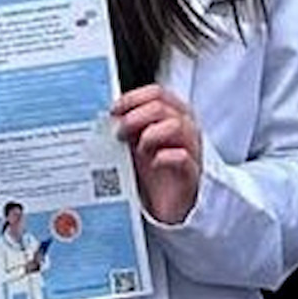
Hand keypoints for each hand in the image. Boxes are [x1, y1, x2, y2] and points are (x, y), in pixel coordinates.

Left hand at [113, 84, 204, 224]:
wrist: (162, 206)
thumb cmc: (149, 170)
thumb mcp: (135, 143)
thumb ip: (126, 126)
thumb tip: (107, 116)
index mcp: (172, 114)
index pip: (156, 93)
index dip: (133, 98)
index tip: (114, 110)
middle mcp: (184, 127)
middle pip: (162, 107)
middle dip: (135, 117)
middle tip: (119, 132)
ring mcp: (191, 149)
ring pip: (176, 126)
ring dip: (150, 135)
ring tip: (139, 149)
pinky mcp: (191, 173)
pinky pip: (182, 157)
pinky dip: (164, 157)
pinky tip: (153, 164)